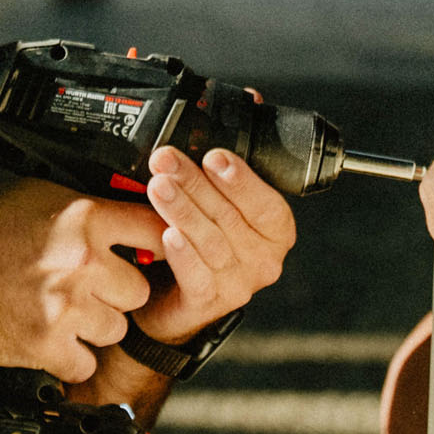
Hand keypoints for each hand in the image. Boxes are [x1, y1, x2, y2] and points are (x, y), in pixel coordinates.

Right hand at [0, 178, 163, 380]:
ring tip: (64, 313)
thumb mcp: (38, 196)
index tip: (156, 253)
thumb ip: (86, 210)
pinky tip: (54, 341)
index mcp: (84, 219)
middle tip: (90, 289)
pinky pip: (86, 363)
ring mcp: (66, 306)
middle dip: (117, 294)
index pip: (153, 230)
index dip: (157, 244)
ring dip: (95, 326)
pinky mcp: (47, 344)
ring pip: (116, 329)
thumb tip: (126, 215)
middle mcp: (82, 262)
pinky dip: (72, 358)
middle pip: (139, 291)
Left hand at [136, 145, 295, 343]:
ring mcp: (238, 285)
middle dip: (195, 183)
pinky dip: (183, 254)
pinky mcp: (209, 304)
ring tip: (159, 187)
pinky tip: (168, 236)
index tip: (214, 157)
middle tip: (166, 161)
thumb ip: (216, 178)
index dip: (241, 181)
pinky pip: (198, 277)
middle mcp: (264, 260)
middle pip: (231, 217)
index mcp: (274, 231)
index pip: (267, 205)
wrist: (171, 296)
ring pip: (211, 242)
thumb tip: (213, 129)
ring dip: (183, 210)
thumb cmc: (198, 243)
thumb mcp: (214, 206)